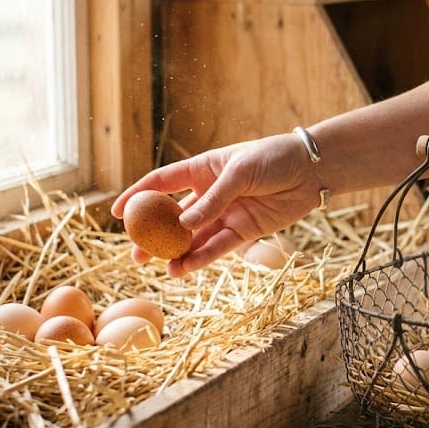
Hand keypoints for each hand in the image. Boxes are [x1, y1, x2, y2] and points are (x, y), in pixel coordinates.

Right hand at [111, 133, 322, 276]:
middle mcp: (210, 193)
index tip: (116, 212)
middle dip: (153, 236)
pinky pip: (218, 248)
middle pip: (174, 218)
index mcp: (203, 169)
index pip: (162, 182)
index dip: (138, 195)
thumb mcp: (240, 172)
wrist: (313, 170)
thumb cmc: (274, 157)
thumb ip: (213, 200)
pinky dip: (201, 258)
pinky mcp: (244, 231)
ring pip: (194, 238)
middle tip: (135, 255)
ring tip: (160, 269)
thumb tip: (184, 226)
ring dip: (177, 254)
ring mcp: (226, 214)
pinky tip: (184, 269)